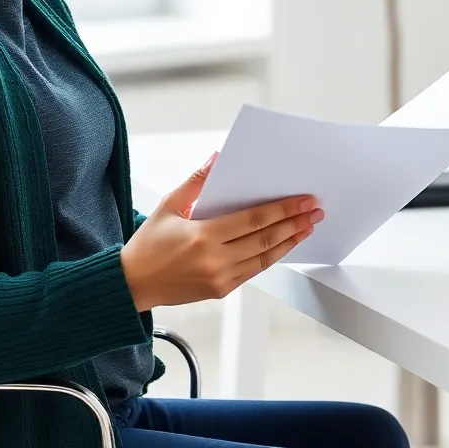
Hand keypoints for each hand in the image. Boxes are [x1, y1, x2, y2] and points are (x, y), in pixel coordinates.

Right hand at [120, 153, 323, 310]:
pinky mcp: (221, 291)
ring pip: (265, 259)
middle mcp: (216, 261)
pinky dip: (271, 257)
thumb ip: (196, 182)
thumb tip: (217, 158)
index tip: (304, 201)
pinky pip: (253, 271)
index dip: (282, 210)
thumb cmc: (149, 242)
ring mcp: (220, 279)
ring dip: (289, 242)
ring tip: (308, 228)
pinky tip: (283, 244)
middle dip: (294, 224)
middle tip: (316, 211)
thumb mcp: (169, 205)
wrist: (132, 284)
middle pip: (265, 240)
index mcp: (203, 237)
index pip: (253, 220)